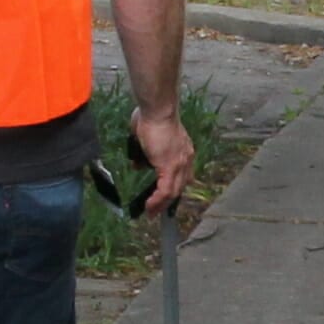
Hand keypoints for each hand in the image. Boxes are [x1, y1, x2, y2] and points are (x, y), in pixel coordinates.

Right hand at [131, 101, 196, 215]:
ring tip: (151, 212)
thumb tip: (138, 164)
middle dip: (168, 202)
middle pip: (180, 187)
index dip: (173, 188)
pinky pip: (165, 190)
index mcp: (183, 152)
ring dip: (162, 204)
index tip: (164, 197)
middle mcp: (185, 159)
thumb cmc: (150, 117)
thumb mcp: (146, 139)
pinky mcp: (170, 166)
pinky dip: (157, 200)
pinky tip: (149, 206)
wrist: (157, 110)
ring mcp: (179, 163)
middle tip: (157, 211)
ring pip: (174, 192)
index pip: (182, 176)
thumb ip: (145, 154)